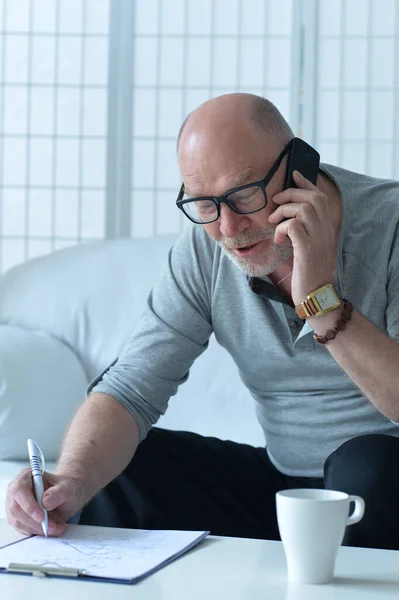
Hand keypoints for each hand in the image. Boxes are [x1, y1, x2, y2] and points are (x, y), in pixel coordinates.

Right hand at [6, 468, 85, 536]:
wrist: (67, 495)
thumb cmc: (65, 488)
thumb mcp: (68, 488)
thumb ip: (58, 493)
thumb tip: (45, 502)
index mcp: (26, 475)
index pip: (19, 490)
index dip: (28, 504)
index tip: (41, 516)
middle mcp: (17, 490)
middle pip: (16, 509)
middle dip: (34, 522)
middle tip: (52, 527)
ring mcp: (15, 504)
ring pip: (18, 522)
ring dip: (37, 529)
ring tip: (56, 527)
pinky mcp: (18, 517)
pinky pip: (23, 528)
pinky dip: (37, 532)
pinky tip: (51, 528)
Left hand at [268, 170, 338, 305]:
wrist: (316, 297)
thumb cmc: (309, 275)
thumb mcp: (310, 250)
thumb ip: (304, 233)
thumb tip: (291, 221)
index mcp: (327, 229)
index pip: (321, 198)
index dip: (307, 183)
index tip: (294, 174)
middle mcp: (326, 232)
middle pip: (313, 198)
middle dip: (291, 194)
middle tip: (276, 203)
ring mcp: (318, 240)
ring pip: (303, 209)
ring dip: (284, 212)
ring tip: (274, 223)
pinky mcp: (307, 250)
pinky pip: (293, 226)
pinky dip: (282, 228)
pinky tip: (279, 240)